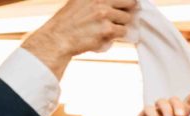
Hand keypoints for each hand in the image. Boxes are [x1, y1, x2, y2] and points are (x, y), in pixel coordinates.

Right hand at [22, 0, 137, 75]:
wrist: (58, 38)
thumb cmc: (68, 22)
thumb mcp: (78, 1)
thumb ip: (95, 0)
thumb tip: (113, 2)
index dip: (127, 1)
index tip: (131, 3)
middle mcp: (99, 1)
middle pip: (129, 3)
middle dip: (128, 10)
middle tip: (124, 16)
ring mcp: (104, 14)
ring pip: (126, 19)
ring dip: (121, 24)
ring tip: (108, 28)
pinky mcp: (108, 29)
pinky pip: (124, 32)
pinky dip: (119, 35)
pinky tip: (108, 35)